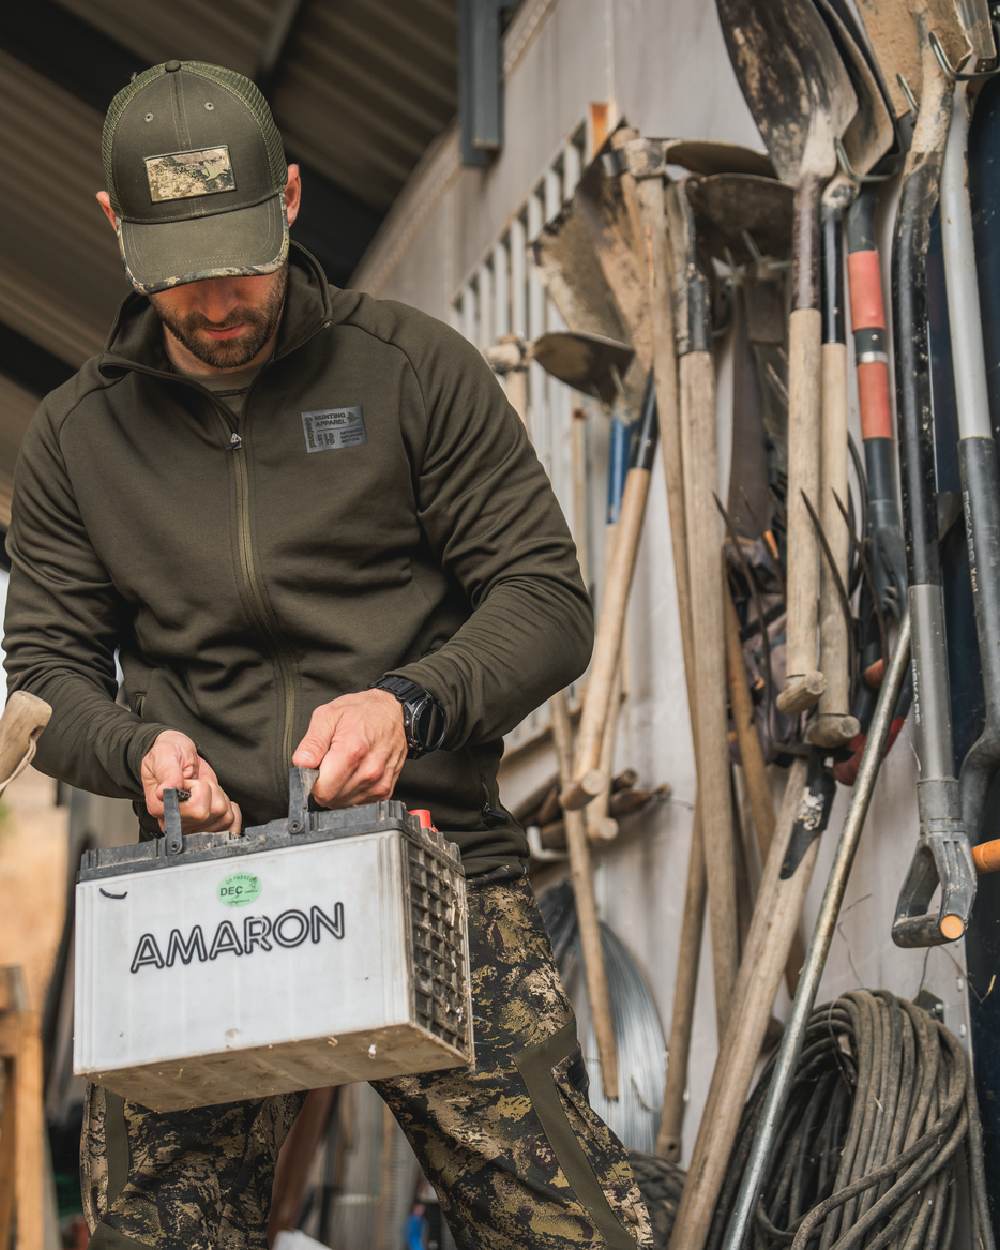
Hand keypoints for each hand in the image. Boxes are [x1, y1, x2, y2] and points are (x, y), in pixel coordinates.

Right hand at [140, 730, 241, 833]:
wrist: (177, 754)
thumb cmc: (168, 755)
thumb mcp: (165, 756)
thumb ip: (168, 774)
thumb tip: (164, 792)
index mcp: (161, 809)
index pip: (196, 810)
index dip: (199, 789)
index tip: (189, 780)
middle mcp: (176, 823)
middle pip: (210, 814)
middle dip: (210, 790)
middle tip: (198, 781)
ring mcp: (193, 827)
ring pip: (223, 817)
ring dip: (220, 797)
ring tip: (205, 787)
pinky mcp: (208, 826)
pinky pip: (232, 825)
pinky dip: (231, 809)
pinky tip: (218, 798)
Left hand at [291, 690, 406, 807]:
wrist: (393, 713)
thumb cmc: (362, 712)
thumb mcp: (328, 715)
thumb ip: (312, 742)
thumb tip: (301, 764)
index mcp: (352, 751)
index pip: (322, 790)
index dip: (312, 782)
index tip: (315, 770)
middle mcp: (369, 770)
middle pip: (332, 799)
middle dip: (324, 785)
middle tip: (330, 764)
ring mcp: (379, 783)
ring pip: (343, 803)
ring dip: (338, 790)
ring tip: (344, 767)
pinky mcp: (385, 790)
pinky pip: (358, 803)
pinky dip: (351, 793)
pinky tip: (354, 774)